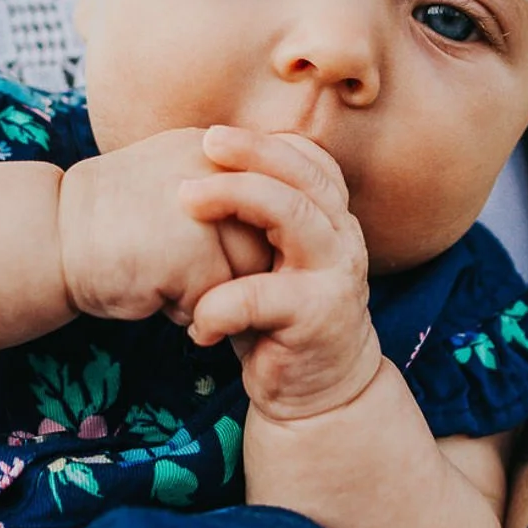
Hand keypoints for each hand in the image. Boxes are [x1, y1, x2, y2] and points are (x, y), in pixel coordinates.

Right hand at [58, 128, 273, 323]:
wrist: (51, 237)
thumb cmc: (111, 221)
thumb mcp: (173, 182)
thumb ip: (221, 191)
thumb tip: (276, 227)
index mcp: (214, 148)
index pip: (274, 199)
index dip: (251, 235)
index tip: (209, 249)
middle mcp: (216, 168)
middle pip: (269, 238)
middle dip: (236, 266)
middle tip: (182, 267)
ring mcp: (206, 208)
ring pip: (249, 273)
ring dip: (215, 290)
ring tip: (166, 277)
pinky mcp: (192, 254)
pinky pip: (219, 302)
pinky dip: (188, 310)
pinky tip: (152, 292)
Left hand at [180, 127, 383, 421]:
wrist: (319, 392)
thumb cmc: (279, 317)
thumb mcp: (267, 260)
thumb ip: (251, 219)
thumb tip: (191, 169)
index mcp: (330, 216)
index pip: (308, 160)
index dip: (263, 142)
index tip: (213, 135)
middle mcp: (342, 237)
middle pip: (302, 175)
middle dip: (250, 153)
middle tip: (200, 144)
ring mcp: (335, 275)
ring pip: (292, 215)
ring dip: (235, 199)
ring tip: (185, 200)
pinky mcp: (317, 317)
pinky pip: (261, 296)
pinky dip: (218, 304)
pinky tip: (196, 324)